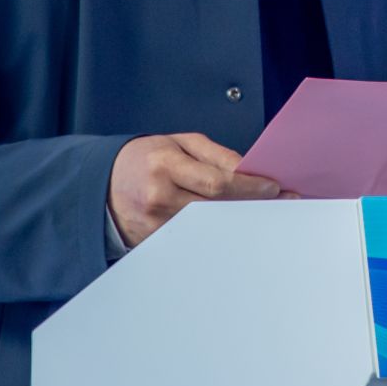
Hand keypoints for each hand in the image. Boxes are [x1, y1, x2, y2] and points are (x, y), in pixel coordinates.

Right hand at [108, 133, 283, 248]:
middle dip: (251, 206)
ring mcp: (155, 224)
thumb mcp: (180, 143)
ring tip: (263, 216)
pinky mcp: (153, 242)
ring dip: (238, 223)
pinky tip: (235, 231)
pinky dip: (217, 235)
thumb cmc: (147, 158)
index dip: (249, 187)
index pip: (217, 182)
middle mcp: (159, 196)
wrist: (105, 182)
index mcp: (165, 164)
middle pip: (217, 208)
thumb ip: (216, 155)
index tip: (273, 188)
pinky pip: (193, 240)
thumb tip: (248, 170)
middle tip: (281, 204)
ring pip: (209, 228)